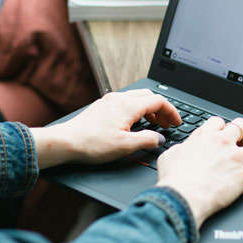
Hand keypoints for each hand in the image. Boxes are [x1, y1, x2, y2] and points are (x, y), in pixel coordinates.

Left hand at [31, 89, 181, 168]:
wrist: (66, 142)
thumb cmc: (92, 144)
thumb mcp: (125, 146)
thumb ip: (147, 140)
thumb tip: (160, 139)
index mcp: (128, 106)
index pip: (158, 101)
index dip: (171, 111)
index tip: (176, 122)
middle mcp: (119, 99)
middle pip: (148, 96)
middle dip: (161, 109)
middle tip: (167, 124)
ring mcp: (109, 101)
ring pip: (136, 99)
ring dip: (149, 110)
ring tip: (153, 125)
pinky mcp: (101, 107)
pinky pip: (125, 103)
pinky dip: (136, 110)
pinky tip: (134, 124)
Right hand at [156, 117, 242, 226]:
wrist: (184, 195)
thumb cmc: (174, 179)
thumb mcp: (170, 156)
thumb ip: (181, 148)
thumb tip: (184, 148)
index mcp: (205, 137)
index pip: (218, 122)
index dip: (221, 128)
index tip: (222, 134)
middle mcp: (223, 144)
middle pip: (241, 126)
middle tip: (242, 141)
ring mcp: (236, 159)